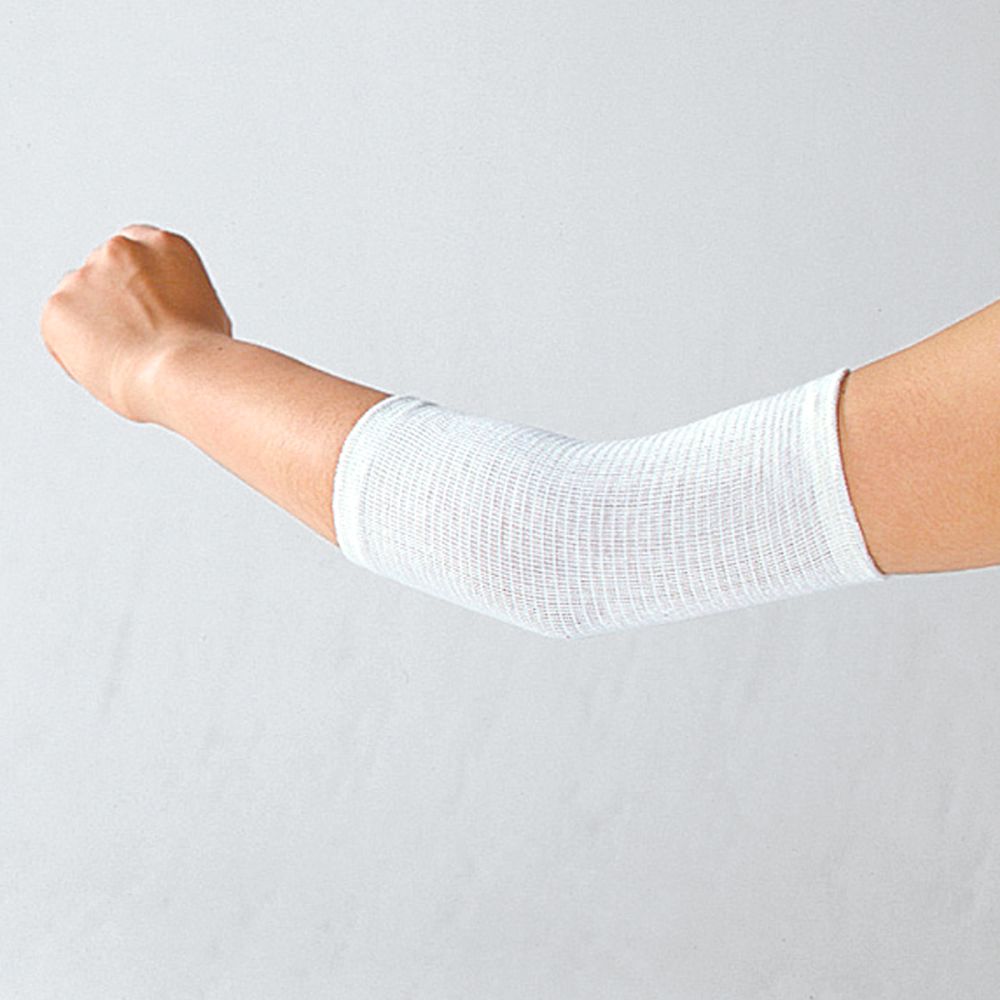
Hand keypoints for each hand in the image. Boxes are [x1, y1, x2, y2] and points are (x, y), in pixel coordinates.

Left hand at [40, 223, 232, 422]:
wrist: (178, 370)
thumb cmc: (201, 352)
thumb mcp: (209, 311)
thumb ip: (178, 299)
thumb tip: (167, 318)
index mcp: (163, 245)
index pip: (137, 255)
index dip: (137, 287)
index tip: (144, 311)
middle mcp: (121, 249)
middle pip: (105, 275)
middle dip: (114, 305)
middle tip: (136, 341)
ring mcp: (85, 274)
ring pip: (80, 302)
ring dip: (93, 326)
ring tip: (127, 359)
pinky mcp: (58, 304)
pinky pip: (59, 330)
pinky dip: (75, 350)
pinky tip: (107, 365)